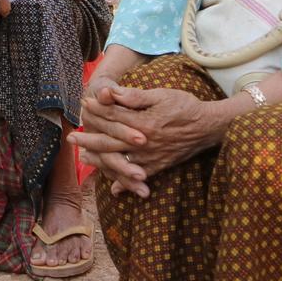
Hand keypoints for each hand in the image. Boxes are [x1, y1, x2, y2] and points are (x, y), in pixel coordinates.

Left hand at [72, 85, 226, 196]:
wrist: (210, 127)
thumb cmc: (185, 106)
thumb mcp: (161, 95)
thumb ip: (134, 96)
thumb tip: (110, 92)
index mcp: (143, 124)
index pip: (113, 118)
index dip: (97, 111)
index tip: (84, 106)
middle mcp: (144, 144)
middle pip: (110, 143)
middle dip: (89, 140)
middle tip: (71, 139)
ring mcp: (152, 158)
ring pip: (120, 162)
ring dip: (100, 161)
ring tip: (84, 159)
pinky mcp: (160, 166)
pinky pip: (138, 176)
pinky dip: (125, 183)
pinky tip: (114, 188)